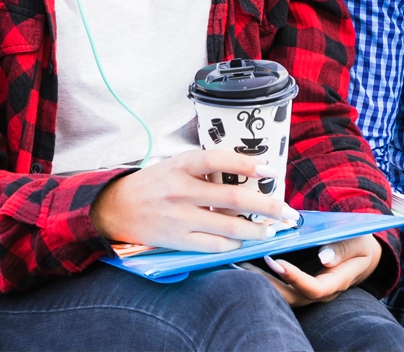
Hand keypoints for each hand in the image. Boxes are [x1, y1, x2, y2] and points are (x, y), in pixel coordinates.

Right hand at [90, 149, 298, 250]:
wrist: (115, 208)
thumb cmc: (154, 184)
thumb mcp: (176, 165)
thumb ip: (206, 169)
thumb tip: (247, 175)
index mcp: (181, 165)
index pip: (218, 160)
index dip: (246, 163)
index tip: (270, 170)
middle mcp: (181, 190)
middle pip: (233, 198)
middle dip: (267, 206)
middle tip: (288, 212)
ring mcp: (180, 217)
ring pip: (229, 226)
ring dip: (256, 230)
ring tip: (272, 230)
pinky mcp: (178, 240)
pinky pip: (214, 245)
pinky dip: (233, 243)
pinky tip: (243, 240)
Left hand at [254, 234, 382, 306]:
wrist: (362, 256)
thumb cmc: (359, 244)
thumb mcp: (358, 241)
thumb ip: (343, 249)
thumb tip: (324, 257)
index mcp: (336, 281)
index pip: (313, 288)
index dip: (293, 278)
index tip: (275, 261)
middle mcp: (319, 291)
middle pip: (290, 296)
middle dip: (265, 283)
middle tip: (243, 264)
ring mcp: (307, 290)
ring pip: (280, 294)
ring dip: (258, 281)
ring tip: (237, 264)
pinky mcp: (298, 285)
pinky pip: (278, 287)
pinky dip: (260, 277)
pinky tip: (243, 264)